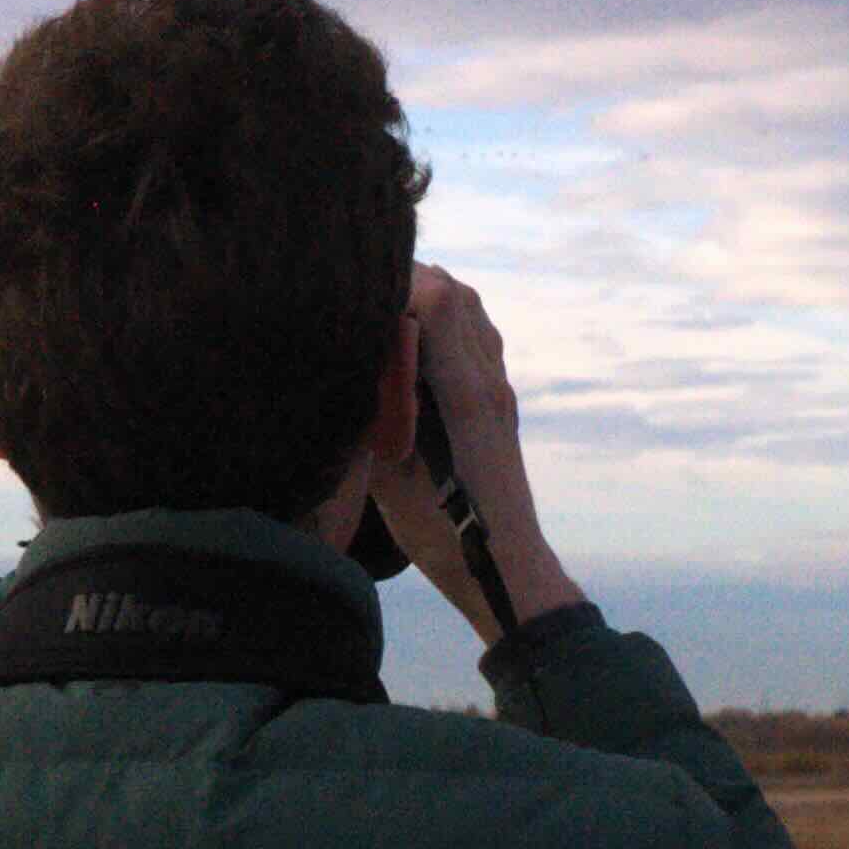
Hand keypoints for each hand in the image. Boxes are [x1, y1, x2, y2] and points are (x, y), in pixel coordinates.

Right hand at [373, 264, 585, 645]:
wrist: (502, 567)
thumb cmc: (441, 533)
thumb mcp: (389, 476)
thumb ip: (372, 413)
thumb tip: (346, 362)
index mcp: (464, 396)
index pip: (438, 300)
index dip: (393, 283)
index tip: (352, 296)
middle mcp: (488, 381)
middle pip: (455, 293)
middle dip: (405, 280)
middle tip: (359, 297)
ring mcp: (499, 388)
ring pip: (470, 309)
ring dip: (427, 296)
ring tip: (382, 312)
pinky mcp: (499, 400)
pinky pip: (477, 335)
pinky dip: (444, 320)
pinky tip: (412, 343)